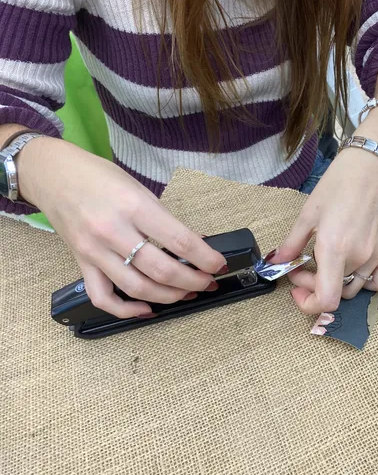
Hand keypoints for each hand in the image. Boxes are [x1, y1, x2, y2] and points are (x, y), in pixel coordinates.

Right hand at [19, 137, 226, 317]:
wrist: (52, 173)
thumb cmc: (99, 177)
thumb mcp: (139, 189)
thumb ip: (164, 219)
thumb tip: (196, 245)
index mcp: (133, 206)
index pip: (179, 240)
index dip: (205, 257)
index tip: (219, 264)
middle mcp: (112, 231)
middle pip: (161, 269)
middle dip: (193, 281)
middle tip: (208, 282)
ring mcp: (94, 251)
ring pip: (137, 288)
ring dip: (169, 297)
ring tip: (187, 293)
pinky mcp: (81, 263)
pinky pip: (103, 297)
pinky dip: (126, 310)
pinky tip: (147, 310)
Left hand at [270, 147, 377, 313]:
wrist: (372, 166)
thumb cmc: (340, 183)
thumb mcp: (308, 212)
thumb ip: (291, 243)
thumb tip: (276, 262)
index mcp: (335, 249)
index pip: (326, 300)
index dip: (308, 303)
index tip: (297, 287)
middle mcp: (358, 257)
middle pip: (336, 293)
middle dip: (314, 284)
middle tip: (303, 265)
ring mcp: (376, 256)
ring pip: (354, 290)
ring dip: (336, 284)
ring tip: (327, 263)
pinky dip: (366, 284)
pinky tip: (354, 269)